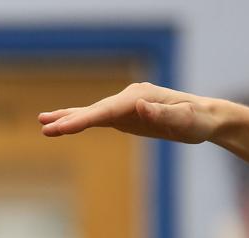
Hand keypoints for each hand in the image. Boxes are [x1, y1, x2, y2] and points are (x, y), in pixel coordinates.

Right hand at [39, 82, 220, 143]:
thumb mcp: (186, 121)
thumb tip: (139, 106)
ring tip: (42, 122)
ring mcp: (125, 105)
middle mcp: (129, 98)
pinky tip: (64, 125)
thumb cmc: (199, 120)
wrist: (206, 117)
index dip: (83, 120)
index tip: (64, 128)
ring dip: (67, 118)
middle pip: (93, 110)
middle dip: (68, 120)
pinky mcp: (125, 115)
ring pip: (92, 112)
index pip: (106, 111)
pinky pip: (98, 119)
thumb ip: (163, 114)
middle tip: (43, 127)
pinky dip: (80, 121)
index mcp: (139, 98)